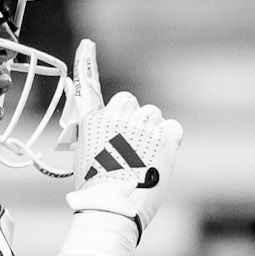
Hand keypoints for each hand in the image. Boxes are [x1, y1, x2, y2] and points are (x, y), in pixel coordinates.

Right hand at [61, 39, 181, 237]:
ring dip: (149, 131)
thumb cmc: (97, 192)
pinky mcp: (165, 138)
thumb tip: (82, 105)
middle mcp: (117, 118)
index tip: (88, 44)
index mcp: (93, 122)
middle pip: (129, 101)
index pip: (87, 85)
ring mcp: (142, 127)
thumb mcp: (83, 158)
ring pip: (152, 115)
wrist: (113, 211)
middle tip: (128, 147)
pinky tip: (159, 157)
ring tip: (143, 159)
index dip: (86, 62)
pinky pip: (172, 127)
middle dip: (130, 119)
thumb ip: (89, 129)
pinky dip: (168, 139)